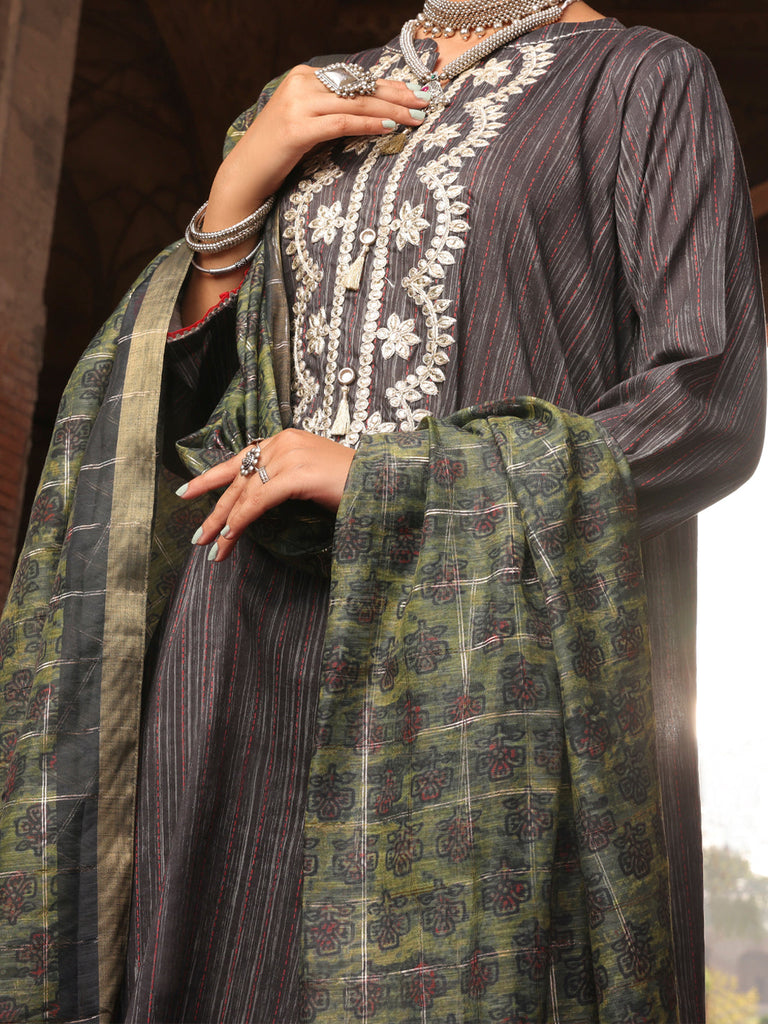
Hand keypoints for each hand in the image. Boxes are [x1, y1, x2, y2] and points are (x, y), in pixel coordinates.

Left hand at [180, 430, 354, 560]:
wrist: (382, 481)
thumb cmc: (352, 485)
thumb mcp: (311, 476)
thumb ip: (284, 480)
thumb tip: (256, 504)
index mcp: (285, 439)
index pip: (239, 459)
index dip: (211, 478)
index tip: (187, 492)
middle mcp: (283, 442)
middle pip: (238, 479)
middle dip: (215, 510)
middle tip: (198, 536)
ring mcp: (289, 455)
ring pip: (245, 494)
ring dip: (226, 525)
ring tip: (213, 548)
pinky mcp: (295, 474)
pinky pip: (258, 501)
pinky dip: (241, 521)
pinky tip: (231, 537)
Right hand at [182, 66, 428, 323]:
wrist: (245, 175)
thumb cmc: (279, 154)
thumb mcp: (307, 123)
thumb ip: (333, 110)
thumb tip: (374, 110)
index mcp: (304, 76)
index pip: (355, 79)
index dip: (388, 85)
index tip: (415, 92)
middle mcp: (300, 83)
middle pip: (359, 87)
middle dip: (396, 95)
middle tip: (425, 102)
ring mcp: (297, 104)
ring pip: (355, 103)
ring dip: (390, 110)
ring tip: (416, 117)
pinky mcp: (296, 128)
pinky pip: (341, 122)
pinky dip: (367, 124)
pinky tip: (389, 128)